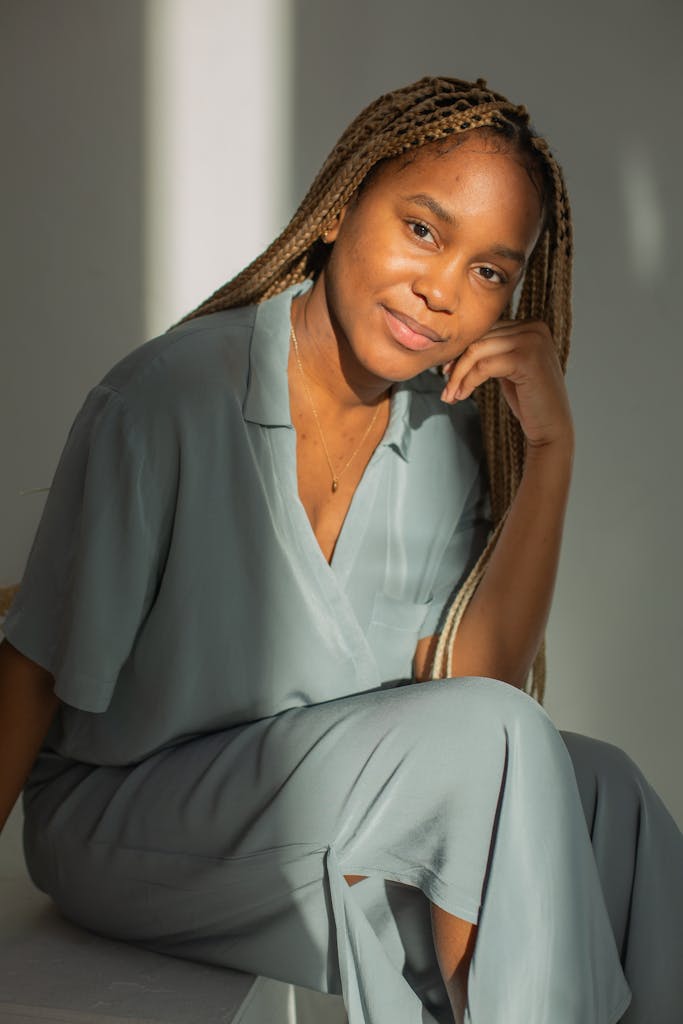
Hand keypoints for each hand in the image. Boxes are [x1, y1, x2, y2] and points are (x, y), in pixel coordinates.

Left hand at [440, 319, 572, 449]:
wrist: (551, 428)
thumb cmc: (529, 401)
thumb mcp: (509, 368)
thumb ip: (494, 351)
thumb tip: (458, 346)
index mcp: (531, 326)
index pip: (486, 331)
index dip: (463, 352)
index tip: (447, 372)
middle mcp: (534, 328)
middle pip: (480, 339)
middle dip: (457, 365)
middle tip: (446, 388)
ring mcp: (532, 341)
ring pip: (477, 351)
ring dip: (458, 376)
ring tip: (451, 395)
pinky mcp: (526, 358)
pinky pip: (483, 366)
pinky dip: (467, 381)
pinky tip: (462, 395)